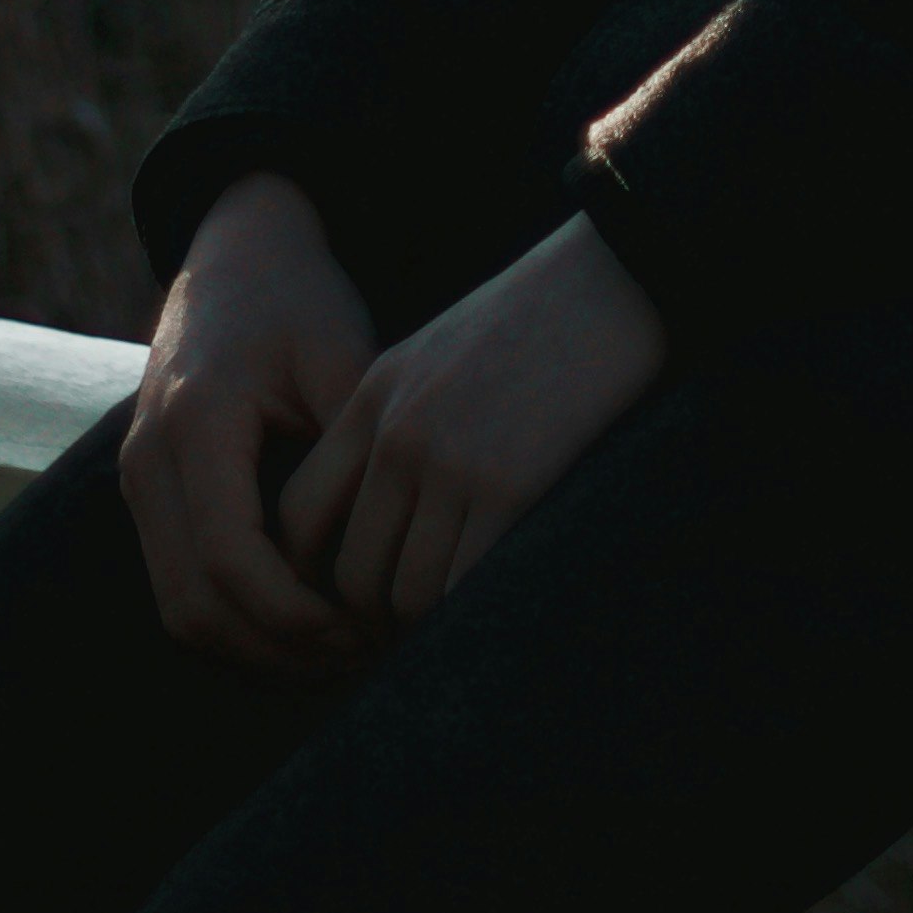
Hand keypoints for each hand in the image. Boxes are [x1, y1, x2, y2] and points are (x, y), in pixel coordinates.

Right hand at [121, 172, 380, 673]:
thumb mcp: (340, 354)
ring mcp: (138, 478)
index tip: (359, 628)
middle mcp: (150, 459)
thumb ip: (353, 446)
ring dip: (252, 647)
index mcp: (196, 422)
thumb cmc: (299, 300)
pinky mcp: (147, 491)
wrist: (237, 255)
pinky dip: (231, 620)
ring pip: (178, 608)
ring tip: (335, 650)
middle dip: (276, 647)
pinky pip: (175, 584)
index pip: (229, 560)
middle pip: (195, 603)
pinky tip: (298, 623)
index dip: (293, 614)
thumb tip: (382, 547)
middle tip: (357, 654)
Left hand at [275, 214, 670, 632]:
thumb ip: (397, 420)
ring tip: (450, 628)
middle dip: (374, 618)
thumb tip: (386, 512)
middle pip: (351, 570)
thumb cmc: (537, 319)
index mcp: (373, 397)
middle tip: (405, 634)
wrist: (612, 278)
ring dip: (424, 627)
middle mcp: (398, 435)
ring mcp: (450, 463)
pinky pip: (462, 587)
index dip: (312, 575)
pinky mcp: (508, 487)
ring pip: (406, 593)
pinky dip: (469, 614)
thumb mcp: (438, 353)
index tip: (349, 597)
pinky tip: (489, 607)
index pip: (300, 514)